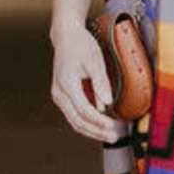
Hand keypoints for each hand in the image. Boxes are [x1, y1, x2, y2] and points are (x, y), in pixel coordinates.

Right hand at [50, 23, 118, 144]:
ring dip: (92, 131)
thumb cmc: (81, 45)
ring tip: (109, 135)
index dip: (100, 122)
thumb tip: (107, 103)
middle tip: (114, 136)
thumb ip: (101, 82)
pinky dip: (87, 123)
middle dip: (96, 131)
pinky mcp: (62, 97)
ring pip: (74, 121)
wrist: (66, 37)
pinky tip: (100, 126)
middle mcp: (59, 93)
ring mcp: (58, 96)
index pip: (84, 111)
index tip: (114, 127)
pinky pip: (74, 115)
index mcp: (67, 84)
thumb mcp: (95, 60)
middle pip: (77, 121)